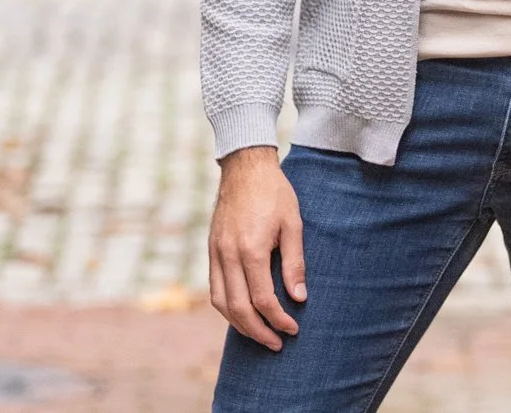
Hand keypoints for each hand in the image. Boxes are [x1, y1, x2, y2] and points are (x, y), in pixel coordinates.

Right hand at [207, 146, 305, 349]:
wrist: (245, 167)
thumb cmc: (274, 193)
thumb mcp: (293, 224)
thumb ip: (295, 263)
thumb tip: (299, 297)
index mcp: (251, 249)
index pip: (263, 299)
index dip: (279, 319)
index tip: (293, 328)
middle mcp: (228, 255)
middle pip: (239, 308)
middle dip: (259, 331)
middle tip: (277, 343)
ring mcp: (216, 253)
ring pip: (221, 303)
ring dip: (239, 325)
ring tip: (259, 334)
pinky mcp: (211, 249)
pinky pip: (214, 288)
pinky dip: (226, 307)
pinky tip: (241, 312)